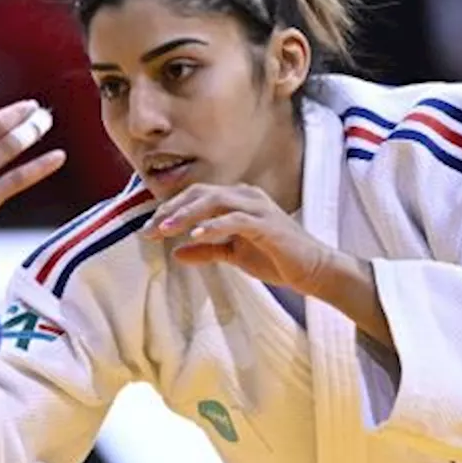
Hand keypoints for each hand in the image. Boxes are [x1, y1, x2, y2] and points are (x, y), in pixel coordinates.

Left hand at [142, 183, 330, 291]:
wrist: (313, 270)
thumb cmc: (276, 258)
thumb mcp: (234, 254)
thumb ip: (207, 250)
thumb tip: (176, 253)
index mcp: (239, 198)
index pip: (197, 195)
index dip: (171, 209)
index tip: (148, 229)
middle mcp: (247, 196)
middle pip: (201, 193)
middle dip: (173, 210)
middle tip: (150, 229)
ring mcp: (258, 207)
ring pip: (215, 201)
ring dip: (187, 215)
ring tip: (165, 229)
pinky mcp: (267, 224)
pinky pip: (235, 220)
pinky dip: (213, 226)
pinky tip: (195, 236)